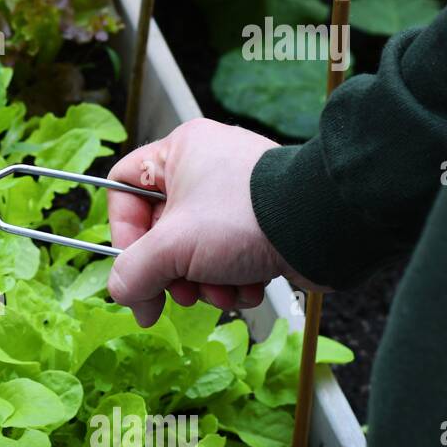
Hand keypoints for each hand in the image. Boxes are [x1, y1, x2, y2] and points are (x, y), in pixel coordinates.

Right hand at [104, 118, 323, 327]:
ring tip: (223, 290)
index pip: (123, 188)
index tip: (135, 267)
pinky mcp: (259, 223)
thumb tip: (121, 293)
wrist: (325, 229)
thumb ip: (134, 271)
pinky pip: (227, 255)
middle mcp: (204, 168)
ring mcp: (233, 197)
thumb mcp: (174, 247)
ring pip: (193, 250)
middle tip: (181, 294)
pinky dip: (232, 278)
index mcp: (178, 152)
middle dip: (171, 271)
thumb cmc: (244, 219)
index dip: (123, 232)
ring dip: (203, 281)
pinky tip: (248, 286)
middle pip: (159, 229)